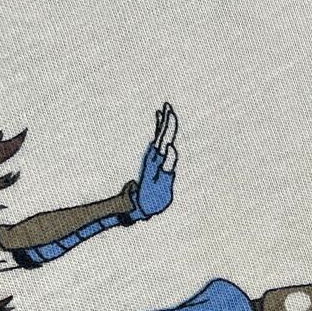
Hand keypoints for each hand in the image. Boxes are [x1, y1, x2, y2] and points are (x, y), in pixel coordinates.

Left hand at [132, 103, 178, 218]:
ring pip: (159, 137)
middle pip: (162, 135)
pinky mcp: (154, 162)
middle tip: (168, 105)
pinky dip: (159, 133)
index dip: (168, 126)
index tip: (169, 112)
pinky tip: (160, 127)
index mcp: (156, 159)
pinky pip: (158, 143)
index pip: (164, 138)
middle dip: (166, 121)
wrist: (141, 205)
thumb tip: (169, 146)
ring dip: (163, 124)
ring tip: (165, 110)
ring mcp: (153, 158)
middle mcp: (154, 156)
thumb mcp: (161, 183)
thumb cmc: (153, 197)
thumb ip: (167, 164)